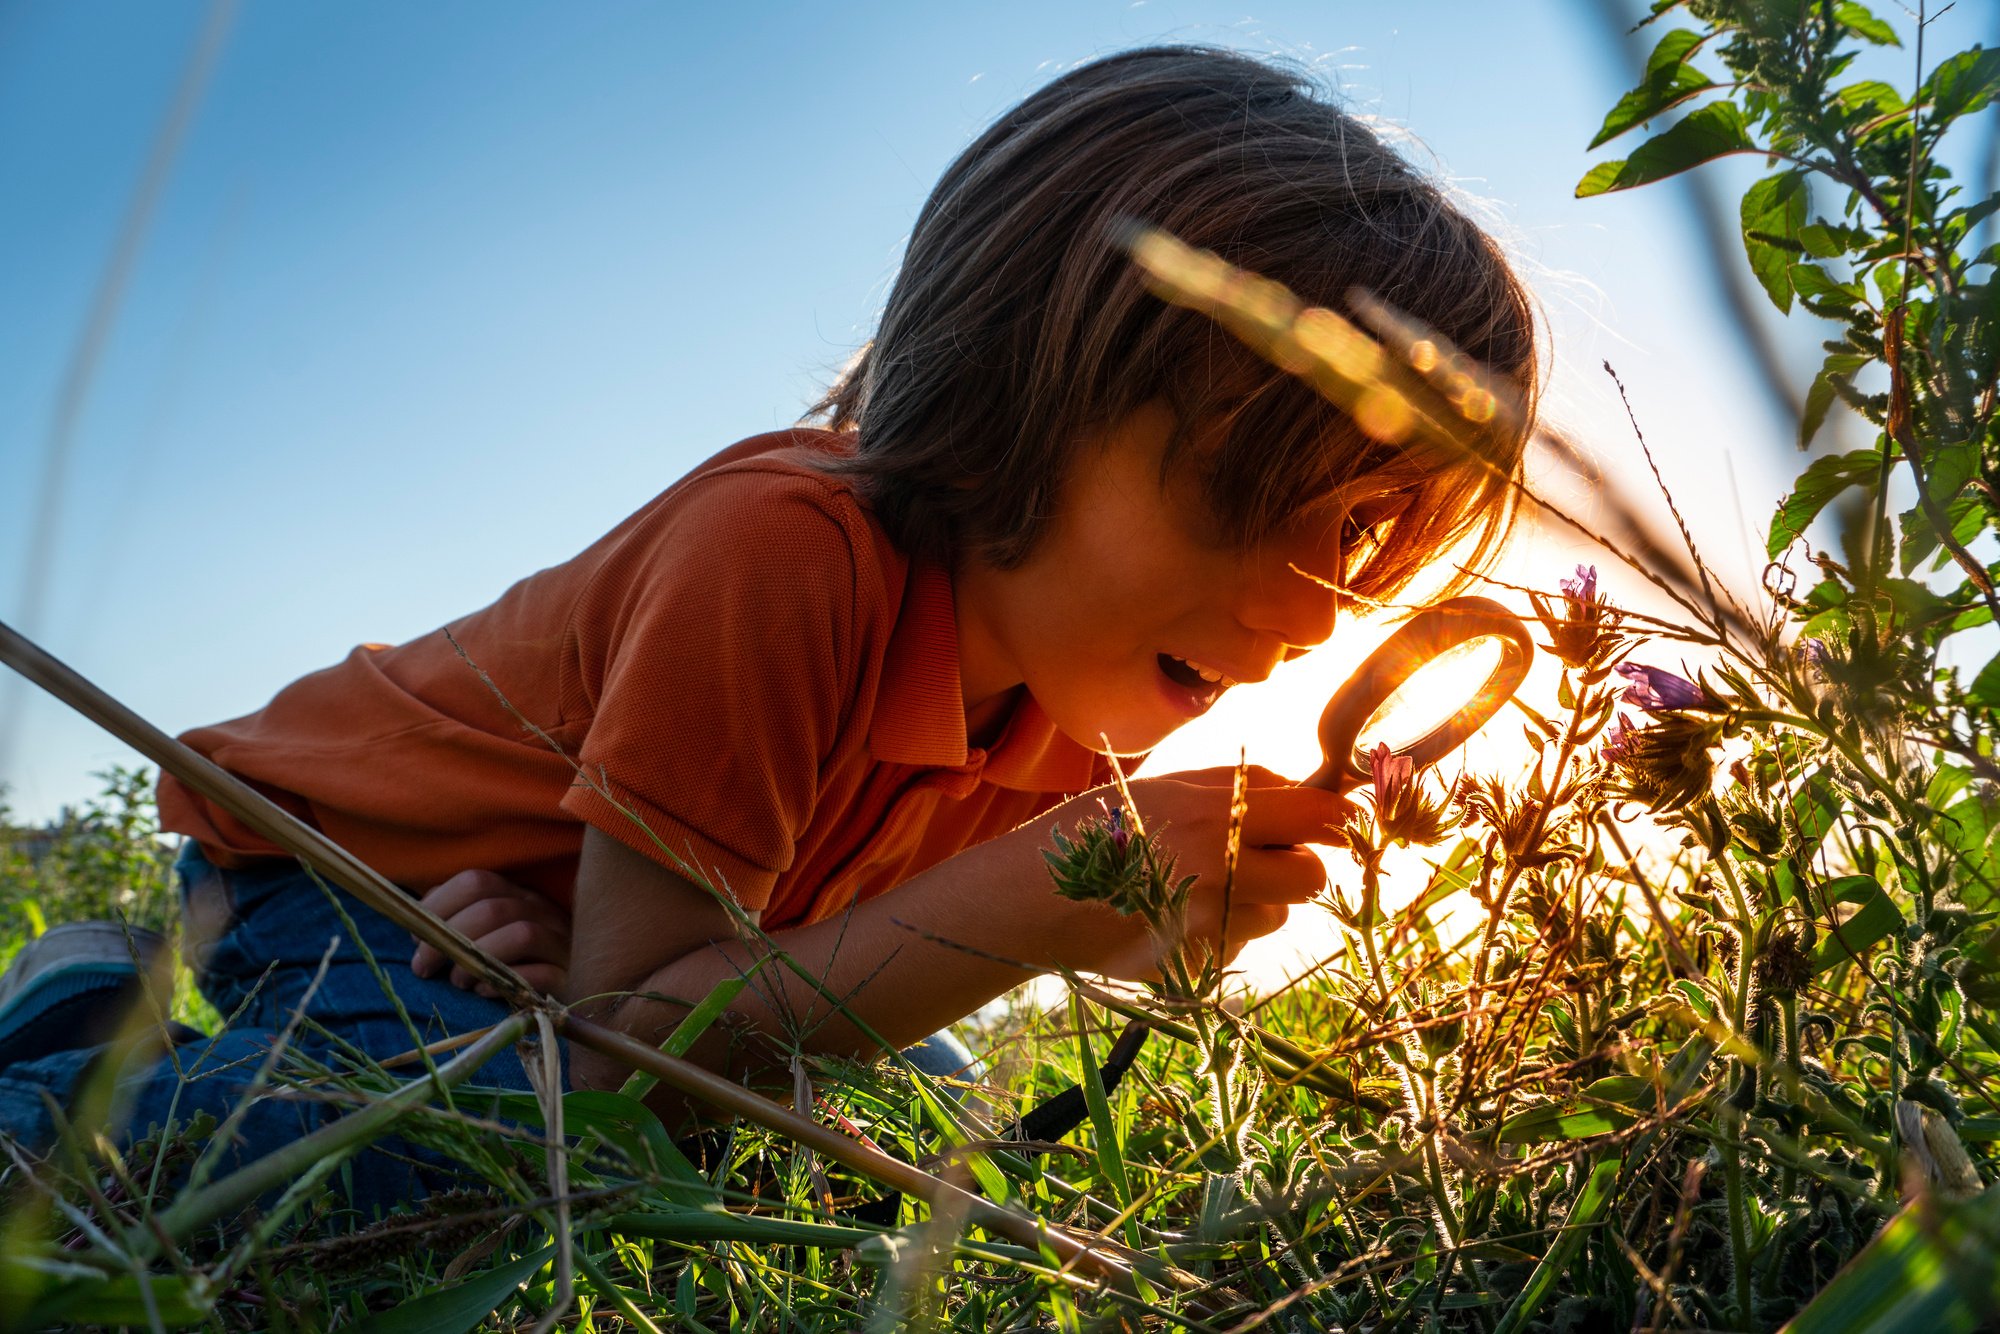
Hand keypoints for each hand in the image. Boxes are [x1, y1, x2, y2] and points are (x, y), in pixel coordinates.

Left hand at [410, 870, 571, 998]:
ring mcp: (561, 941)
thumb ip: (457, 922)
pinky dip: (508, 981)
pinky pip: (543, 972)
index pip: (476, 881)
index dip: (439, 905)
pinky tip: (486, 992)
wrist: (577, 988)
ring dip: (479, 958)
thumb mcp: (489, 934)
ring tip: (458, 981)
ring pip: (520, 933)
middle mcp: (541, 910)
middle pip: (492, 908)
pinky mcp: (571, 975)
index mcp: (517, 894)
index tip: (414, 938)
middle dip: (448, 939)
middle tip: (424, 968)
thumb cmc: (519, 963)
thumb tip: (418, 925)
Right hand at [1048, 766, 1350, 981]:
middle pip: (1311, 877)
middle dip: (1298, 868)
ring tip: (1198, 888)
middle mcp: (1220, 870)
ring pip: (1276, 918)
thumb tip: (1304, 787)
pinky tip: (1173, 919)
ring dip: (1256, 904)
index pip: (1317, 815)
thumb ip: (1236, 786)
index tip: (1340, 820)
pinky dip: (1220, 935)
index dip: (1339, 818)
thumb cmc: (1095, 830)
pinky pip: (1236, 949)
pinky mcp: (1193, 967)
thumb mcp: (1163, 788)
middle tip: (1264, 859)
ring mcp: (1207, 926)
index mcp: (1216, 814)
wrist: (1027, 901)